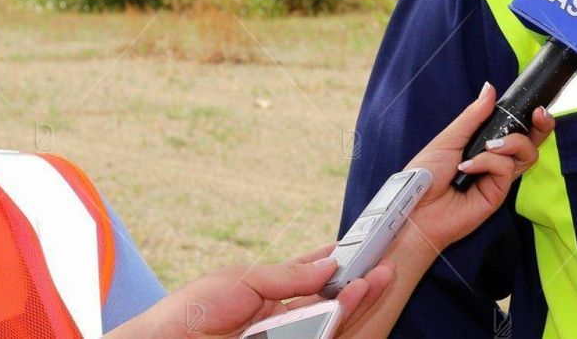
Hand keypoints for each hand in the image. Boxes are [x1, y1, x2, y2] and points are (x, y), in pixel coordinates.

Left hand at [117, 247, 389, 337]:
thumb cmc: (192, 311)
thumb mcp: (243, 279)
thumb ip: (288, 275)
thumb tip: (329, 263)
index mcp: (268, 296)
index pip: (312, 279)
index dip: (338, 264)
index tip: (363, 247)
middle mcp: (280, 320)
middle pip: (329, 302)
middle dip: (357, 284)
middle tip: (384, 264)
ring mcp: (283, 338)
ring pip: (331, 323)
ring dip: (356, 300)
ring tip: (377, 278)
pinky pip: (319, 336)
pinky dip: (337, 320)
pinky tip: (350, 301)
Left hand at [403, 81, 554, 251]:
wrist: (415, 209)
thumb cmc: (426, 174)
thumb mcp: (448, 138)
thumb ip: (473, 116)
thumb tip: (490, 88)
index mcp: (485, 145)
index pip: (517, 129)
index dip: (531, 117)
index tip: (536, 106)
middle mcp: (496, 161)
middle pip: (531, 142)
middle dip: (541, 126)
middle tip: (538, 115)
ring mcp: (499, 178)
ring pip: (526, 153)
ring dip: (511, 142)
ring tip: (488, 146)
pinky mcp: (498, 194)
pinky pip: (506, 168)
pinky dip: (489, 161)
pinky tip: (469, 167)